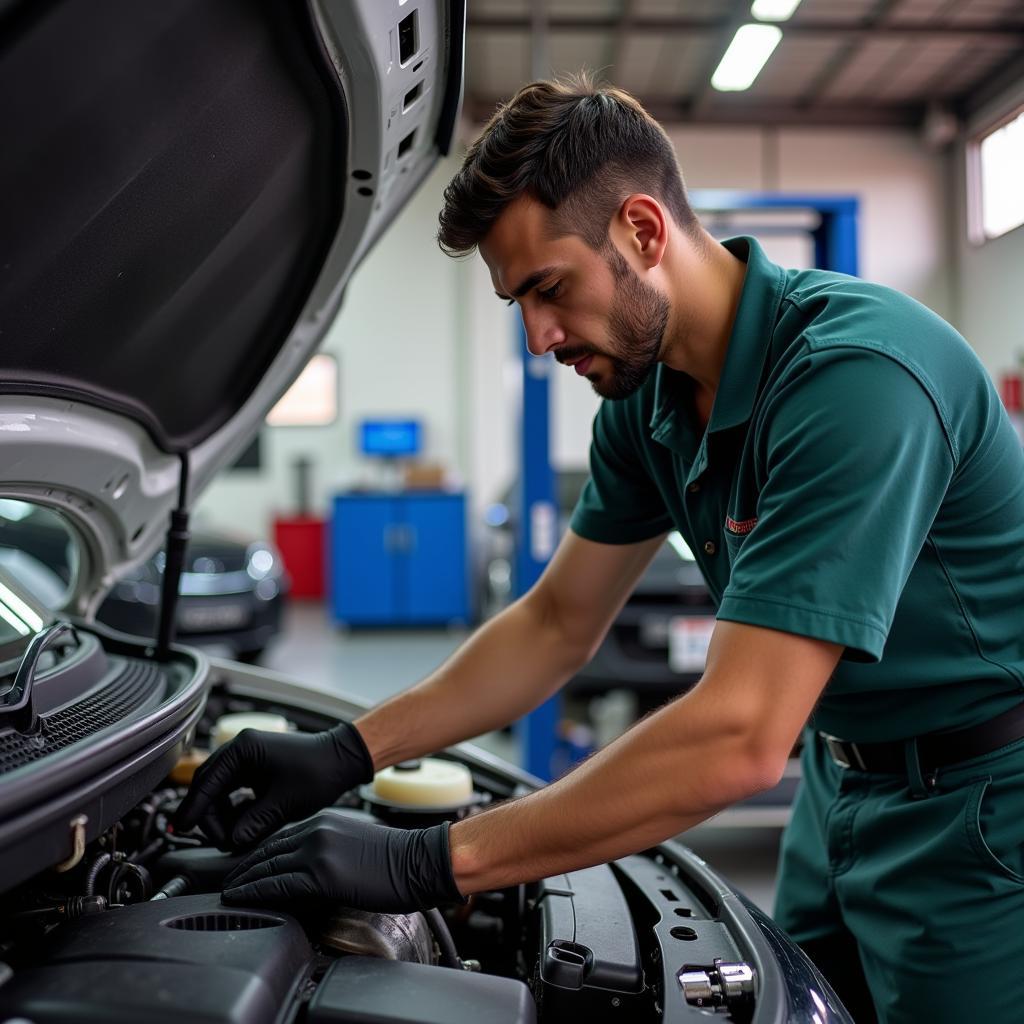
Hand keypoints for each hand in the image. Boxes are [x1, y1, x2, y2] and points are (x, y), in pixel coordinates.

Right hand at [174, 721, 374, 847]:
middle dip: (208, 815)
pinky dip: (234, 810)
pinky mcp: (256, 769)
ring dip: (221, 815)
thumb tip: (232, 841)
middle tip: (216, 841)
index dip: (195, 809)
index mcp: (243, 749)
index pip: (207, 782)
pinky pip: (234, 791)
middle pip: (209, 785)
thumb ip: (255, 822)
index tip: (183, 829)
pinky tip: (241, 828)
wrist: (343, 760)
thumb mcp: (285, 802)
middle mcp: (241, 749)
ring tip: (231, 838)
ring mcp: (248, 758)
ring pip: (220, 790)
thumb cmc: (319, 772)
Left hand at [221, 809, 464, 913]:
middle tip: (227, 882)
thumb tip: (306, 870)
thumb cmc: (394, 858)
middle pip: (268, 850)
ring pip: (267, 867)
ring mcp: (318, 851)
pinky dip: (255, 892)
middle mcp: (316, 830)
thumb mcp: (352, 843)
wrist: (418, 860)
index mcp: (324, 821)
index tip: (244, 868)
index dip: (257, 855)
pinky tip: (241, 897)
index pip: (279, 838)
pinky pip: (278, 885)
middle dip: (244, 868)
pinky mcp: (322, 874)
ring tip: (228, 892)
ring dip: (243, 881)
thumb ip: (326, 850)